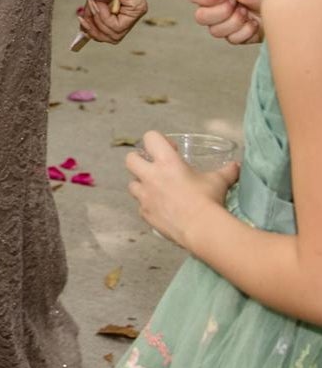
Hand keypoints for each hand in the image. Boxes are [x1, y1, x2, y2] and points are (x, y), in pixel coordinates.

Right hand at [76, 0, 146, 43]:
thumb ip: (91, 13)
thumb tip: (83, 27)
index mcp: (122, 12)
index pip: (110, 34)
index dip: (94, 32)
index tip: (82, 22)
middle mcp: (130, 15)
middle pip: (112, 38)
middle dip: (94, 31)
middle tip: (84, 19)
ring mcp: (135, 13)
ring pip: (114, 35)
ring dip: (99, 22)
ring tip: (95, 6)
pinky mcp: (136, 10)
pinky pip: (117, 27)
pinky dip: (105, 18)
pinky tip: (102, 5)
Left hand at [126, 130, 238, 247]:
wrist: (202, 229)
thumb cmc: (209, 200)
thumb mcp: (219, 181)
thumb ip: (227, 171)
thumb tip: (236, 166)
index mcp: (166, 162)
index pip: (150, 138)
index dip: (158, 140)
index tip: (171, 149)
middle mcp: (151, 177)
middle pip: (130, 159)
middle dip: (140, 160)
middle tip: (155, 167)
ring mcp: (145, 197)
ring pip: (132, 185)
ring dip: (142, 185)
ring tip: (157, 190)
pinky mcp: (146, 214)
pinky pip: (141, 207)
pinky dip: (148, 206)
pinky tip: (162, 209)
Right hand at [187, 0, 272, 44]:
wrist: (285, 8)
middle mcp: (214, 8)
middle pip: (200, 17)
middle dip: (222, 11)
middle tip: (238, 3)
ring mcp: (223, 24)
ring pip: (215, 31)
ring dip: (235, 21)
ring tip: (247, 13)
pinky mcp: (235, 37)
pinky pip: (231, 39)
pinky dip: (246, 30)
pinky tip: (254, 23)